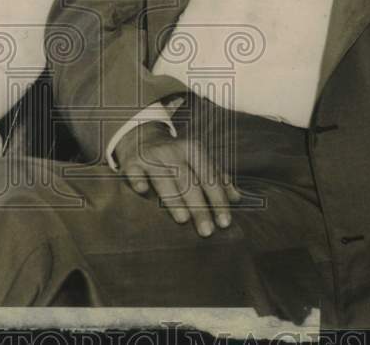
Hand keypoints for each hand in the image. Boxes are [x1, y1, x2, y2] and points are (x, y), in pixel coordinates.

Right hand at [114, 120, 240, 237]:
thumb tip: (238, 199)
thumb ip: (216, 178)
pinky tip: (142, 190)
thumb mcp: (197, 160)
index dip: (218, 200)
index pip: (209, 177)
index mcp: (193, 150)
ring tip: (183, 219)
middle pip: (188, 181)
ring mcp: (151, 157)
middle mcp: (173, 152)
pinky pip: (134, 172)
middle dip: (199, 207)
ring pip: (164, 179)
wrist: (140, 137)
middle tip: (207, 231)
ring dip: (174, 198)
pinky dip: (138, 180)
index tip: (225, 223)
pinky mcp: (131, 163)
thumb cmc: (175, 157)